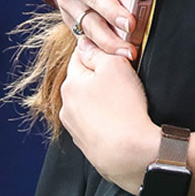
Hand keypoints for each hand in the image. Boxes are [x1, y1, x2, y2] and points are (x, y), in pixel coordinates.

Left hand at [60, 38, 159, 192]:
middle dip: (99, 74)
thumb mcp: (115, 66)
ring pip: (87, 101)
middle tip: (124, 73)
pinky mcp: (86, 143)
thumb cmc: (123, 107)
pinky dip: (104, 116)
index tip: (113, 48)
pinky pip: (94, 121)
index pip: (80, 55)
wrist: (127, 153)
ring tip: (124, 98)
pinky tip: (120, 117)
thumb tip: (85, 43)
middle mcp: (67, 106)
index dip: (97, 48)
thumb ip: (98, 51)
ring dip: (100, 96)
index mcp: (71, 83)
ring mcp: (74, 127)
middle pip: (82, 79)